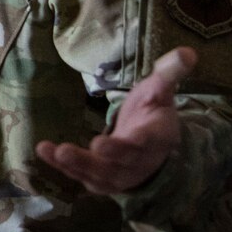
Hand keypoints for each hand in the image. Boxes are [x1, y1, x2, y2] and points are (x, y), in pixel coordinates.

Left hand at [36, 47, 194, 193]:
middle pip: (117, 164)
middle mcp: (140, 160)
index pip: (144, 143)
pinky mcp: (104, 179)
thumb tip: (187, 52)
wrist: (153, 142)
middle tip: (66, 151)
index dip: (126, 146)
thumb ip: (169, 72)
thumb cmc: (153, 111)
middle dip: (93, 160)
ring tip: (54, 152)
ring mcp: (122, 173)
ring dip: (75, 165)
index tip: (102, 144)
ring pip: (99, 174)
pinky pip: (83, 175)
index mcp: (157, 137)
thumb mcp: (160, 89)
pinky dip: (63, 167)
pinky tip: (44, 151)